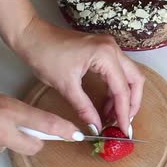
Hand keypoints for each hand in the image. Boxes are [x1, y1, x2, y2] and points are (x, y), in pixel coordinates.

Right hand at [0, 80, 80, 161]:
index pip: (45, 123)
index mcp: (5, 111)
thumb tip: (26, 118)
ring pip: (11, 147)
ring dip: (7, 138)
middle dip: (36, 139)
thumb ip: (11, 108)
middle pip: (34, 145)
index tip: (76, 133)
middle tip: (26, 127)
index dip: (64, 130)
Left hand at [13, 16, 144, 134]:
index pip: (122, 88)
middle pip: (135, 79)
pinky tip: (106, 103)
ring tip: (112, 116)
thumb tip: (96, 127)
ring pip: (128, 75)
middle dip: (132, 103)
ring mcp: (109, 47)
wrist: (31, 36)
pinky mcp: (103, 50)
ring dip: (124, 96)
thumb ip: (85, 108)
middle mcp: (113, 48)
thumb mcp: (66, 86)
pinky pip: (117, 71)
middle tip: (123, 123)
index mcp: (106, 55)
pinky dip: (115, 88)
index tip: (123, 130)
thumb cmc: (45, 56)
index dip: (124, 112)